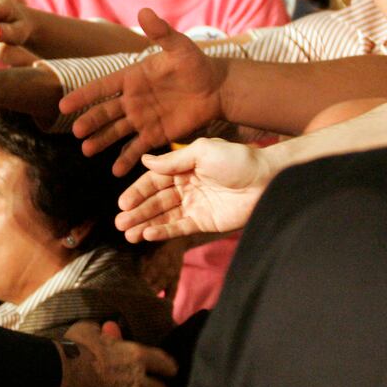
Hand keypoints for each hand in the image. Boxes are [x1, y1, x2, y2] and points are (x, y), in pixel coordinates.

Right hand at [61, 8, 228, 174]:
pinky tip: (116, 171)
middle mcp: (132, 99)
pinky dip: (127, 160)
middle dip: (91, 122)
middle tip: (77, 132)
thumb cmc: (196, 64)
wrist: (216, 89)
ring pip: (116, 132)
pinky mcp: (156, 134)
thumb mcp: (179, 46)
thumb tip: (144, 9)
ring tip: (87, 151)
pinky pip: (138, 148)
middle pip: (105, 112)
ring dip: (102, 141)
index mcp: (132, 78)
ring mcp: (142, 118)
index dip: (83, 96)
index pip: (102, 87)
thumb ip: (161, 32)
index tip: (64, 105)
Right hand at [116, 138, 273, 241]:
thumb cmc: (237, 160)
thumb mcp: (202, 152)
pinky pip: (178, 228)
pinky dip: (163, 232)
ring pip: (163, 217)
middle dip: (137, 211)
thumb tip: (145, 160)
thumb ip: (173, 160)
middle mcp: (186, 187)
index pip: (154, 181)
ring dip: (145, 224)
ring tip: (127, 233)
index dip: (137, 191)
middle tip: (119, 222)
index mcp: (184, 168)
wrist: (267, 179)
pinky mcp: (204, 222)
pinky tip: (148, 234)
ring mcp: (194, 206)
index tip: (122, 202)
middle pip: (155, 201)